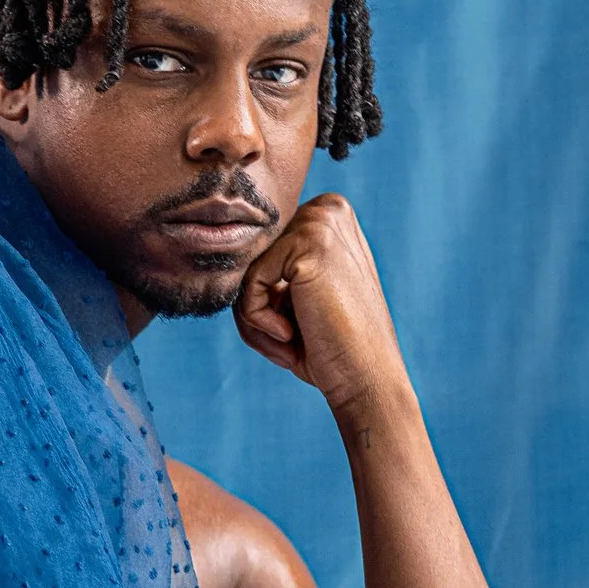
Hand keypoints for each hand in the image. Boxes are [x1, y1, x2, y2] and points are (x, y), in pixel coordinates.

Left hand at [233, 194, 407, 420]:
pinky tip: (291, 334)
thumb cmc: (330, 346)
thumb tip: (223, 255)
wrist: (365, 378)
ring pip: (245, 270)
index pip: (260, 251)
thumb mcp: (295, 297)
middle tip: (292, 338)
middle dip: (257, 306)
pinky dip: (258, 320)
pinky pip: (248, 283)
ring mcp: (320, 222)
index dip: (265, 296)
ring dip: (256, 317)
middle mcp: (327, 209)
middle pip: (251, 258)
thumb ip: (267, 269)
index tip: (298, 325)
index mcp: (328, 216)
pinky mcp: (308, 243)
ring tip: (292, 338)